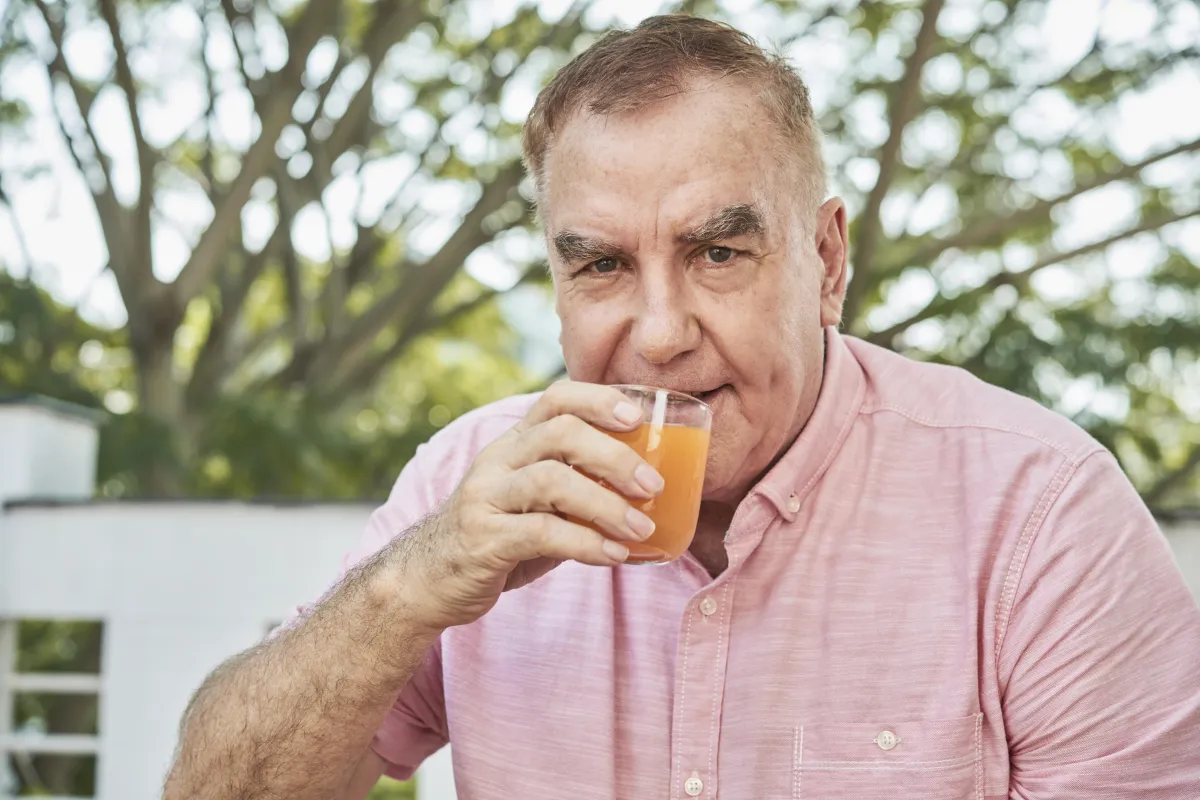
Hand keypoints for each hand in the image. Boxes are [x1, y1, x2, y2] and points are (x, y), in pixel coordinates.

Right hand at [398, 381, 664, 632]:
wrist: (427, 578)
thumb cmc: (497, 534)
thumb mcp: (536, 503)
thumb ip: (578, 490)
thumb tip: (649, 495)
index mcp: (515, 444)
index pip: (556, 399)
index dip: (599, 399)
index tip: (638, 415)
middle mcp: (498, 461)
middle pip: (560, 433)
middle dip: (614, 455)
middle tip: (653, 485)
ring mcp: (486, 498)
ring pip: (551, 481)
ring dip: (606, 504)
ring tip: (641, 528)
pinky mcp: (483, 539)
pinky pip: (540, 533)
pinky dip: (586, 543)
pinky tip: (615, 556)